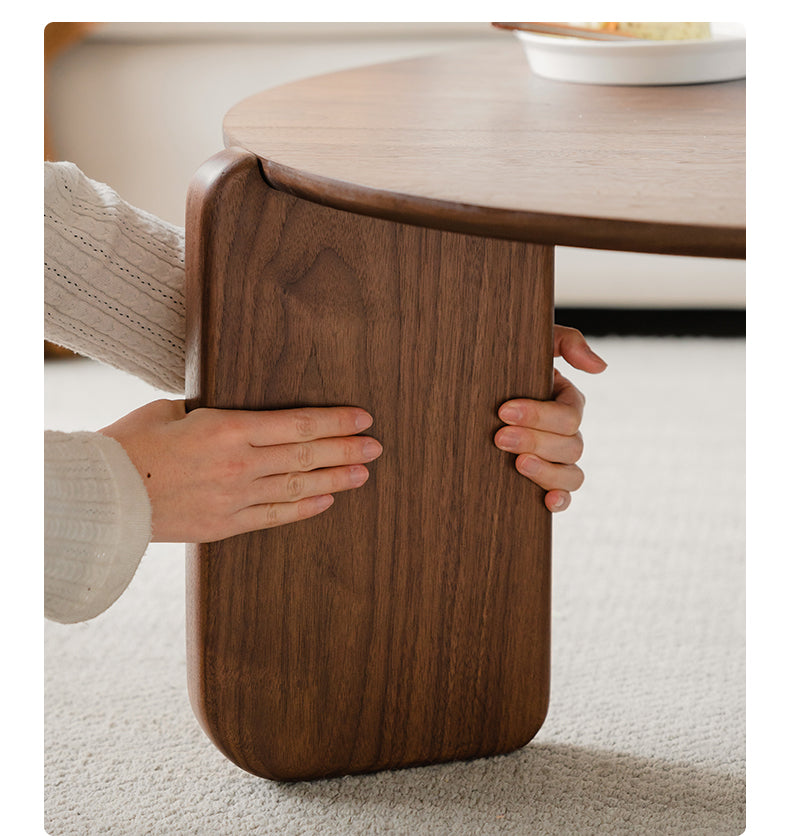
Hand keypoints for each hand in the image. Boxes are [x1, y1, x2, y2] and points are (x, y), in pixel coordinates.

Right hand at [100, 400, 381, 542]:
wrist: (101, 495)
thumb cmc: (131, 444)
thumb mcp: (174, 411)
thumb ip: (214, 415)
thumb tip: (236, 416)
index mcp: (229, 428)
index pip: (299, 423)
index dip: (336, 422)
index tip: (363, 419)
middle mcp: (241, 464)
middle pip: (307, 456)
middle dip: (347, 450)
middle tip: (376, 448)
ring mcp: (235, 498)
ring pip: (298, 486)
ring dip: (335, 480)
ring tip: (363, 476)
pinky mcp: (225, 525)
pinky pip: (275, 516)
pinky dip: (304, 508)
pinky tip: (327, 500)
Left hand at [495, 325, 606, 512]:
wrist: (471, 386)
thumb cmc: (503, 362)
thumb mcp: (532, 343)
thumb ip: (567, 342)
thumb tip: (600, 367)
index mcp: (565, 401)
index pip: (568, 414)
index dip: (538, 416)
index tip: (503, 412)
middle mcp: (566, 432)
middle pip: (571, 445)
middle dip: (534, 441)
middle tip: (499, 437)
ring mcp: (557, 458)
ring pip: (572, 473)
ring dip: (547, 471)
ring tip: (518, 464)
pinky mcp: (543, 480)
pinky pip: (565, 496)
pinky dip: (561, 500)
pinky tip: (547, 501)